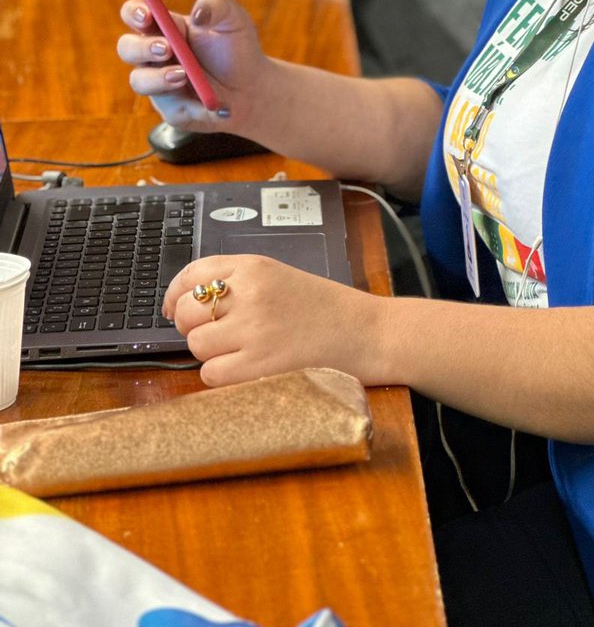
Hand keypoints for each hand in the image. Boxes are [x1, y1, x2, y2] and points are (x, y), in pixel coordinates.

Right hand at [117, 0, 266, 133]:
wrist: (252, 88)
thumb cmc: (236, 48)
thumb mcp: (234, 19)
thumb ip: (216, 4)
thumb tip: (198, 14)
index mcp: (164, 27)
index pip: (134, 14)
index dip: (133, 13)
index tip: (146, 15)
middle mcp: (154, 55)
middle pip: (126, 48)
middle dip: (142, 47)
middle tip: (167, 48)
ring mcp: (158, 83)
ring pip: (139, 81)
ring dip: (159, 78)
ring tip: (186, 76)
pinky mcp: (171, 109)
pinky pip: (172, 109)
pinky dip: (197, 106)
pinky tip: (218, 105)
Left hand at [162, 254, 384, 386]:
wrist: (367, 333)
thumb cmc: (326, 310)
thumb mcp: (280, 278)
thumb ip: (238, 284)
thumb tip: (184, 305)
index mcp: (255, 267)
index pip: (191, 274)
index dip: (175, 295)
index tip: (174, 309)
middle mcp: (251, 293)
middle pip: (187, 312)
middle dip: (193, 328)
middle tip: (217, 335)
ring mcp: (254, 330)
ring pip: (197, 346)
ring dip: (212, 355)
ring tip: (244, 352)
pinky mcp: (259, 365)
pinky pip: (212, 375)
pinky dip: (224, 378)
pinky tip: (251, 369)